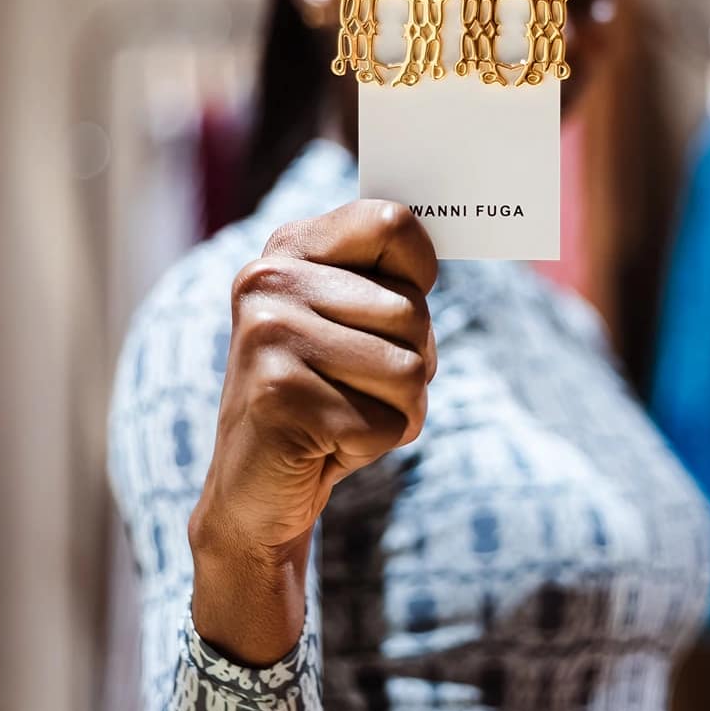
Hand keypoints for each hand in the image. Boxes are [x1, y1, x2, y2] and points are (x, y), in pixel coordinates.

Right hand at [189, 199, 437, 663]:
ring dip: (397, 408)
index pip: (392, 221)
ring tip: (342, 414)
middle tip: (356, 383)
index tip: (397, 304)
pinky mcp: (280, 398)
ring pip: (410, 370)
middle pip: (414, 311)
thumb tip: (455, 222)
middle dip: (411, 361)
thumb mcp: (350, 321)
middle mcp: (270, 282)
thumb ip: (387, 277)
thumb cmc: (324, 395)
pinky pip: (387, 422)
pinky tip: (326, 445)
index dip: (419, 270)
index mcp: (289, 249)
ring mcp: (269, 338)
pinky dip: (374, 444)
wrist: (254, 490)